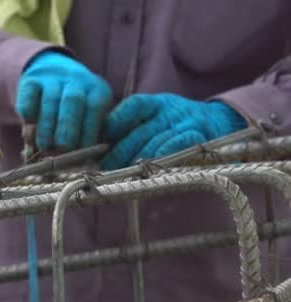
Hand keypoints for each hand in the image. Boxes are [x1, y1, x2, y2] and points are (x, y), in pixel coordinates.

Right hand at [16, 51, 111, 150]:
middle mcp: (77, 80)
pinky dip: (29, 114)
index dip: (88, 132)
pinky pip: (29, 97)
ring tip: (44, 147)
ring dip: (46, 128)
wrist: (52, 76)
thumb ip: (86, 138)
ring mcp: (53, 78)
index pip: (95, 108)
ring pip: (49, 101)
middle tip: (61, 148)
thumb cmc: (75, 111)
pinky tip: (30, 127)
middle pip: (72, 101)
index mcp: (97, 90)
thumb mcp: (87, 120)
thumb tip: (82, 162)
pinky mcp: (31, 80)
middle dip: (67, 128)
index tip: (82, 153)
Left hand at [100, 93, 247, 169]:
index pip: (134, 106)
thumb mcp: (158, 117)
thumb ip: (134, 127)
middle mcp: (171, 111)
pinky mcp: (200, 139)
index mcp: (157, 104)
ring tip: (120, 173)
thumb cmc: (179, 125)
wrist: (224, 122)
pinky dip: (161, 158)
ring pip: (155, 142)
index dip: (116, 121)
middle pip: (139, 131)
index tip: (102, 138)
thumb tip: (103, 145)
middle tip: (105, 167)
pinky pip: (177, 147)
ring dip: (135, 160)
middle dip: (119, 152)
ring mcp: (187, 124)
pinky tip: (148, 169)